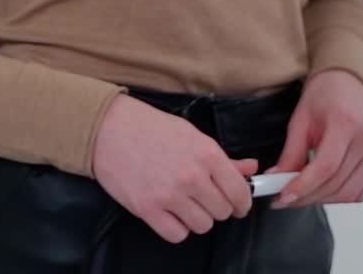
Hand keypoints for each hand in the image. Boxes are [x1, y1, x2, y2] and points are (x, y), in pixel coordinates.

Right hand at [92, 95, 255, 242]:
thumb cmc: (153, 128)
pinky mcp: (148, 210)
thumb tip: (250, 169)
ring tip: (188, 203)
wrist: (112, 130)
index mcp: (207, 154)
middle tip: (208, 197)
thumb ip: (225, 158)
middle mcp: (192, 177)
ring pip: (202, 226)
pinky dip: (178, 227)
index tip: (240, 204)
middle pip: (222, 211)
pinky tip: (173, 213)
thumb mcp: (193, 135)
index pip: (239, 192)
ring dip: (199, 217)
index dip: (243, 202)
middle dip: (219, 206)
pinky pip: (177, 235)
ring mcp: (169, 196)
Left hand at [266, 70, 362, 208]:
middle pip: (335, 183)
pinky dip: (339, 197)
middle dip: (306, 196)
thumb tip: (276, 181)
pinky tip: (324, 188)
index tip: (283, 197)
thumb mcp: (301, 119)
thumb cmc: (325, 95)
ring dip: (321, 199)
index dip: (303, 186)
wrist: (349, 83)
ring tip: (303, 191)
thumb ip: (290, 153)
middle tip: (284, 197)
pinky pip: (359, 193)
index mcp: (346, 123)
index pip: (326, 166)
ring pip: (347, 194)